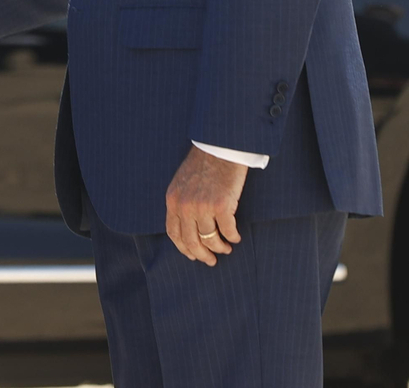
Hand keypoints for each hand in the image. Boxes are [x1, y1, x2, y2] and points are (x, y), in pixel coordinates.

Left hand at [164, 145, 246, 265]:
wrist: (218, 147)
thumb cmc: (203, 163)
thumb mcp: (182, 183)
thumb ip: (182, 203)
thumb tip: (189, 227)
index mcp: (173, 201)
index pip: (174, 233)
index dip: (184, 248)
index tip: (192, 255)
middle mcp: (185, 206)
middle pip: (191, 242)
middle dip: (202, 255)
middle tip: (211, 261)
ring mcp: (203, 207)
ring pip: (210, 239)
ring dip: (219, 248)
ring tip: (226, 249)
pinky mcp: (222, 206)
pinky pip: (228, 231)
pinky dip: (233, 237)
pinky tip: (236, 237)